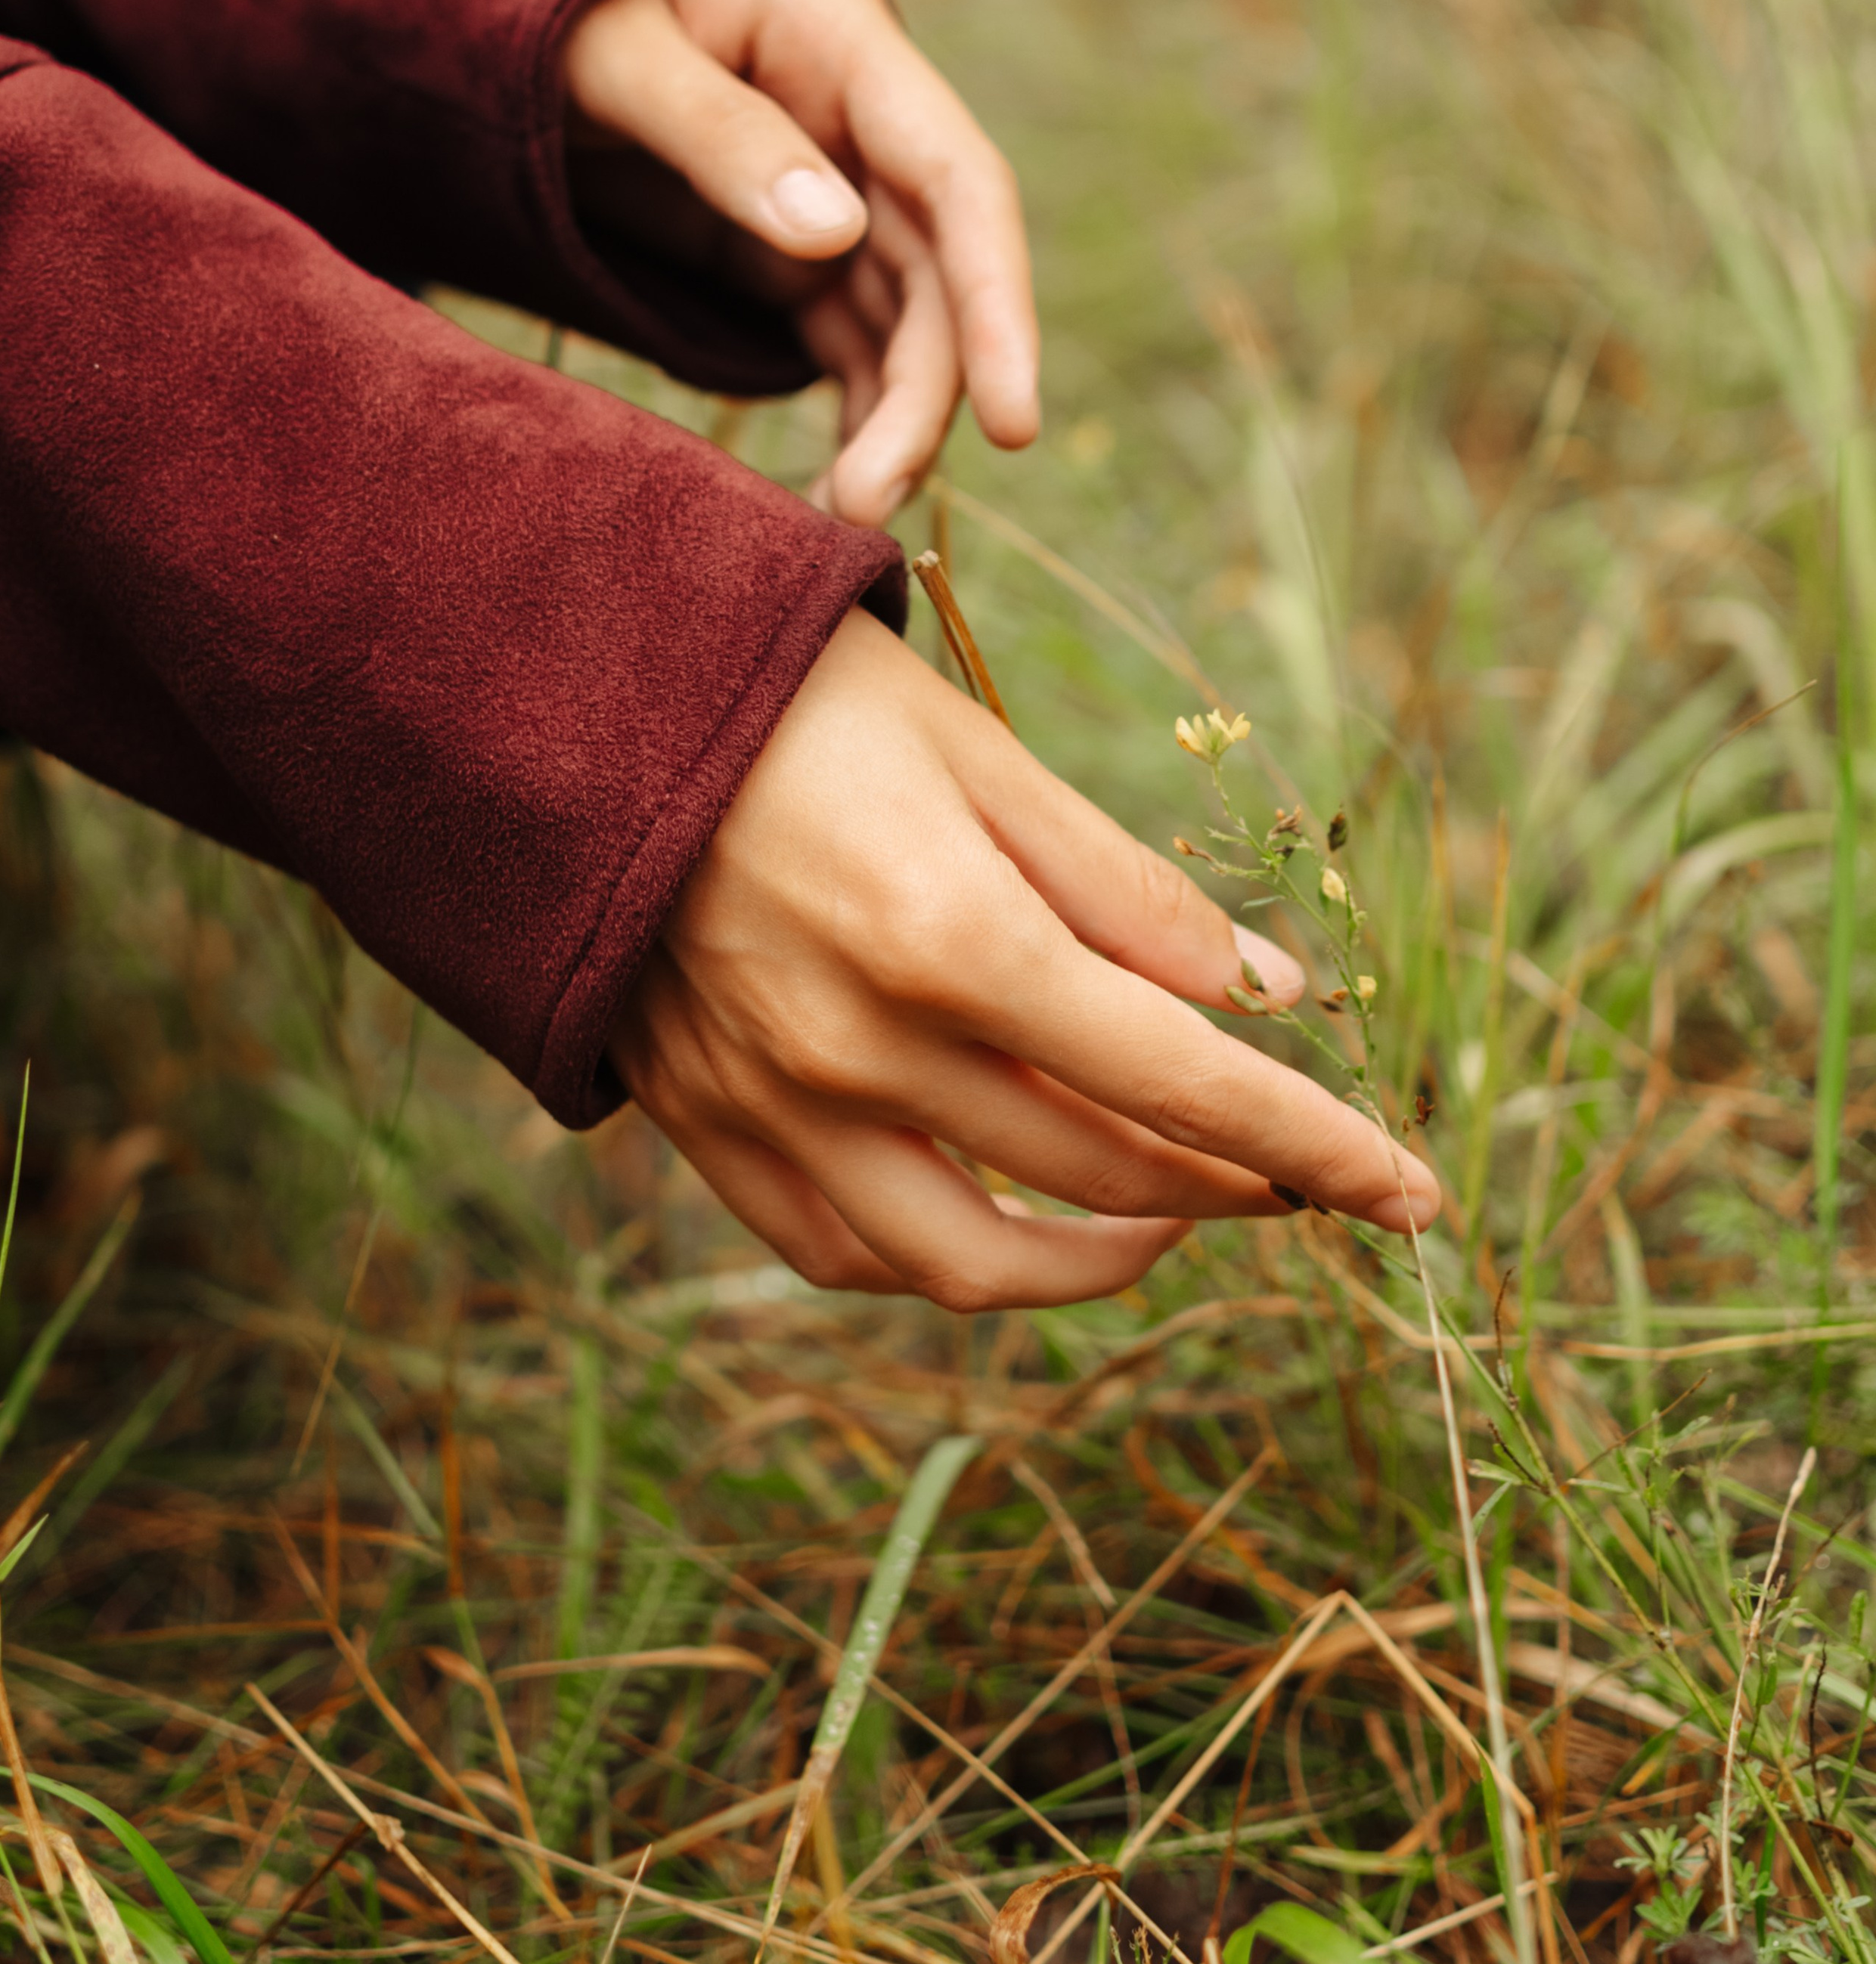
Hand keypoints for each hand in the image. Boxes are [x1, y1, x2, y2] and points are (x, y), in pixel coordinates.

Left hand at [563, 0, 1036, 524]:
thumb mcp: (608, 51)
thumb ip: (716, 134)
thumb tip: (834, 234)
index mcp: (838, 34)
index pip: (954, 179)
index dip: (997, 302)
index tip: (1012, 420)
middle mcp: (862, 117)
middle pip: (937, 272)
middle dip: (921, 396)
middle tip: (867, 506)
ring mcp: (834, 186)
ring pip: (902, 320)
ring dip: (891, 421)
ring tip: (846, 517)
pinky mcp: (793, 247)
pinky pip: (848, 340)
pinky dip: (853, 414)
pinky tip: (833, 489)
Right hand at [611, 612, 1440, 1310]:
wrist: (557, 704)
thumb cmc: (792, 701)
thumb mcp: (981, 755)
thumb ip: (1127, 890)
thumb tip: (1270, 996)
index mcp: (952, 937)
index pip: (1184, 1083)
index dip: (1314, 1145)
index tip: (1406, 1191)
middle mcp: (862, 1048)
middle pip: (1104, 1177)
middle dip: (1234, 1187)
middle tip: (1299, 1170)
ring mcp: (774, 1104)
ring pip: (973, 1262)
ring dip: (1100, 1261)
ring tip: (1168, 1216)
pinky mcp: (707, 1124)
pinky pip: (846, 1250)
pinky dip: (948, 1259)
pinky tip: (1009, 1215)